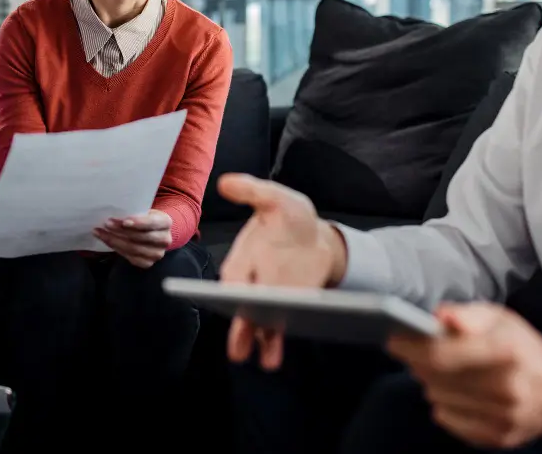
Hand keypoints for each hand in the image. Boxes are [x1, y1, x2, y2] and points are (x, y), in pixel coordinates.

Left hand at [94, 209, 171, 268]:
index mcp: (165, 222)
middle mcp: (165, 240)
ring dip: (114, 240)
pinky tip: (107, 241)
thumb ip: (135, 212)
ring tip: (101, 232)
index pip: (152, 223)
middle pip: (140, 237)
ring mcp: (157, 254)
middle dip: (121, 231)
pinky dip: (117, 249)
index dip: (138, 223)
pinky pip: (130, 257)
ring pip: (133, 249)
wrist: (154, 232)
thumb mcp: (145, 211)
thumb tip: (115, 213)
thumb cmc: (146, 218)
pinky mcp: (148, 263)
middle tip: (106, 224)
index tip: (124, 221)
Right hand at [217, 173, 347, 369]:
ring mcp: (267, 298)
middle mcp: (251, 280)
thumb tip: (226, 182)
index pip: (235, 273)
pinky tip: (273, 357)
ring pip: (257, 321)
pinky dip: (274, 343)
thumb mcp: (277, 199)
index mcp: (244, 255)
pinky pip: (277, 329)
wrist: (315, 238)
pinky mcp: (286, 309)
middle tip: (239, 345)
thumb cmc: (291, 218)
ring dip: (258, 339)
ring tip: (263, 359)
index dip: (233, 285)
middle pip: (243, 304)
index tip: (232, 296)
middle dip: (242, 323)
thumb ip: (253, 191)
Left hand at [388, 303, 541, 448]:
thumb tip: (438, 317)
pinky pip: (447, 421)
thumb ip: (465, 314)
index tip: (393, 341)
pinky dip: (444, 405)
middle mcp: (507, 388)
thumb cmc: (520, 347)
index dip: (410, 348)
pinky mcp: (498, 439)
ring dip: (431, 384)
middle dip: (418, 363)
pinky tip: (458, 393)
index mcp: (506, 351)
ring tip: (446, 371)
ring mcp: (504, 418)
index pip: (442, 355)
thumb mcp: (499, 317)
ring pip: (437, 399)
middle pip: (435, 379)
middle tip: (419, 352)